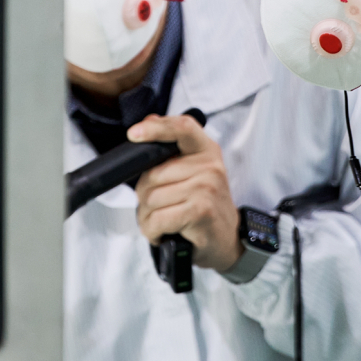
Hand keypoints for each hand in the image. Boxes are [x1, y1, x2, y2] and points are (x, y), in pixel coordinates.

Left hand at [130, 114, 243, 271]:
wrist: (227, 240)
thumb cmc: (204, 206)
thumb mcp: (194, 173)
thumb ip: (172, 149)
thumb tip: (149, 120)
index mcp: (206, 150)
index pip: (182, 127)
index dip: (156, 128)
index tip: (133, 134)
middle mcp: (210, 166)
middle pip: (152, 174)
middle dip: (144, 197)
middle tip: (155, 209)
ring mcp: (206, 188)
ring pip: (151, 199)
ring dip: (147, 217)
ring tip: (160, 222)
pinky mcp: (201, 211)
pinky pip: (158, 219)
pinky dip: (153, 230)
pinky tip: (162, 233)